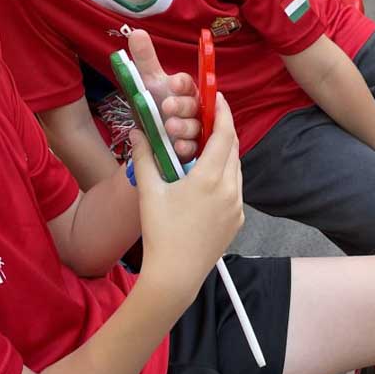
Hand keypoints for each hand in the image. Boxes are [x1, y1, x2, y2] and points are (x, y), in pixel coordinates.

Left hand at [124, 29, 201, 159]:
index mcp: (183, 89)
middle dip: (182, 105)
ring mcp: (194, 127)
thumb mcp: (147, 81)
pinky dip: (186, 147)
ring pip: (195, 126)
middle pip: (193, 104)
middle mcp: (192, 107)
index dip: (181, 83)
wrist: (152, 132)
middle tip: (167, 106)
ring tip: (169, 127)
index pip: (186, 83)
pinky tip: (177, 147)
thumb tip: (136, 33)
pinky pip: (194, 147)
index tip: (173, 83)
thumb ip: (145, 59)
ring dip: (184, 127)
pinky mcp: (192, 146)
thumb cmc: (154, 102)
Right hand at [131, 92, 242, 292]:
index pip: (224, 134)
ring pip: (236, 169)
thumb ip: (144, 157)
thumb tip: (137, 131)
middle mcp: (231, 189)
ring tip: (207, 146)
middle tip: (208, 118)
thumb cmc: (160, 232)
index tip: (217, 97)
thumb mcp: (149, 191)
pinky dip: (227, 175)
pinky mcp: (237, 221)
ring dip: (225, 153)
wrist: (175, 276)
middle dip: (222, 130)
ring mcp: (237, 207)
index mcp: (211, 177)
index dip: (223, 111)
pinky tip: (209, 178)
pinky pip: (236, 189)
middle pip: (233, 148)